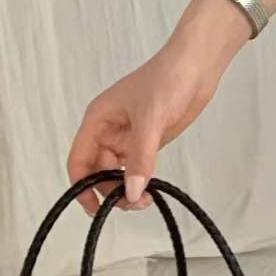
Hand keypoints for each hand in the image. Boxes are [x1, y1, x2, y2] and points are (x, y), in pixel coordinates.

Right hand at [65, 0, 247, 214]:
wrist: (197, 66)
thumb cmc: (168, 79)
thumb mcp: (151, 119)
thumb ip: (140, 158)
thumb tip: (131, 191)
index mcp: (98, 120)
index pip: (79, 160)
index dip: (82, 186)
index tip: (93, 209)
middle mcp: (109, 130)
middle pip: (98, 171)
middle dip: (111, 190)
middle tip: (135, 203)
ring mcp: (129, 136)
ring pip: (118, 172)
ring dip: (127, 189)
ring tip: (146, 199)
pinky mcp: (149, 140)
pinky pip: (137, 167)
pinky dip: (141, 181)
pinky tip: (152, 189)